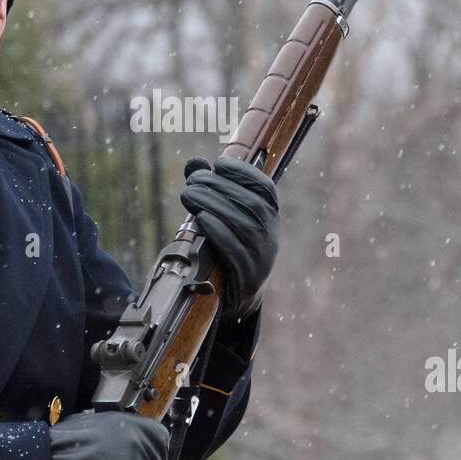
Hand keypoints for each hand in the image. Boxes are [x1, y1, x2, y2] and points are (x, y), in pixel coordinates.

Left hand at [179, 156, 278, 322]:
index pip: (265, 187)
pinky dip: (218, 231)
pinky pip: (235, 249)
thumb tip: (194, 163)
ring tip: (189, 195)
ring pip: (242, 223)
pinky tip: (202, 219)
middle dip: (219, 186)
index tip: (218, 163)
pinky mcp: (247, 274)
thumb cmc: (230, 248)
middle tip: (192, 181)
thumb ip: (211, 189)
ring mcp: (262, 255)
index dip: (243, 172)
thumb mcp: (226, 219)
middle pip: (250, 203)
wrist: (240, 296)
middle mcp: (271, 233)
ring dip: (213, 204)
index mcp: (270, 216)